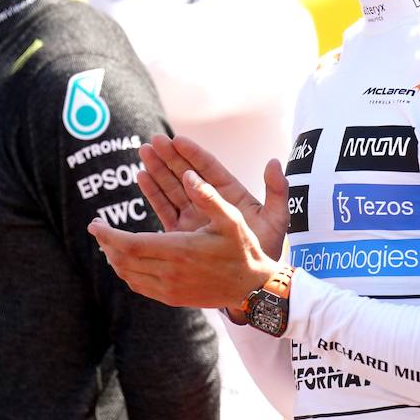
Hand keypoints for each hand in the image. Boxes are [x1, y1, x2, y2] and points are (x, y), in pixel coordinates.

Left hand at [87, 136, 288, 311]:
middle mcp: (170, 272)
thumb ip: (208, 196)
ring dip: (115, 259)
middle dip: (106, 244)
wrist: (252, 288)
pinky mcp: (172, 298)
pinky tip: (128, 261)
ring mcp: (170, 289)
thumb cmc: (243, 249)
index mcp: (180, 250)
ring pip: (128, 275)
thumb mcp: (231, 219)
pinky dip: (127, 272)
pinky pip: (139, 286)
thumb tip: (188, 174)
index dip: (108, 235)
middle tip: (99, 229)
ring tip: (110, 243)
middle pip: (124, 260)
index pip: (130, 244)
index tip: (94, 223)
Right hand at [136, 134, 288, 260]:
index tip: (178, 140)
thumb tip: (273, 161)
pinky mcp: (182, 231)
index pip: (209, 168)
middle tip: (155, 140)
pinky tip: (142, 176)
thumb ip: (277, 190)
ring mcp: (195, 215)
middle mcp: (210, 201)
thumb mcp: (276, 218)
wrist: (252, 280)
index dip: (193, 153)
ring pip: (173, 188)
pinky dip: (153, 193)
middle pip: (187, 173)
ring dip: (158, 169)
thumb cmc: (268, 248)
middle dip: (170, 156)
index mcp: (231, 194)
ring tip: (144, 151)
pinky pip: (165, 208)